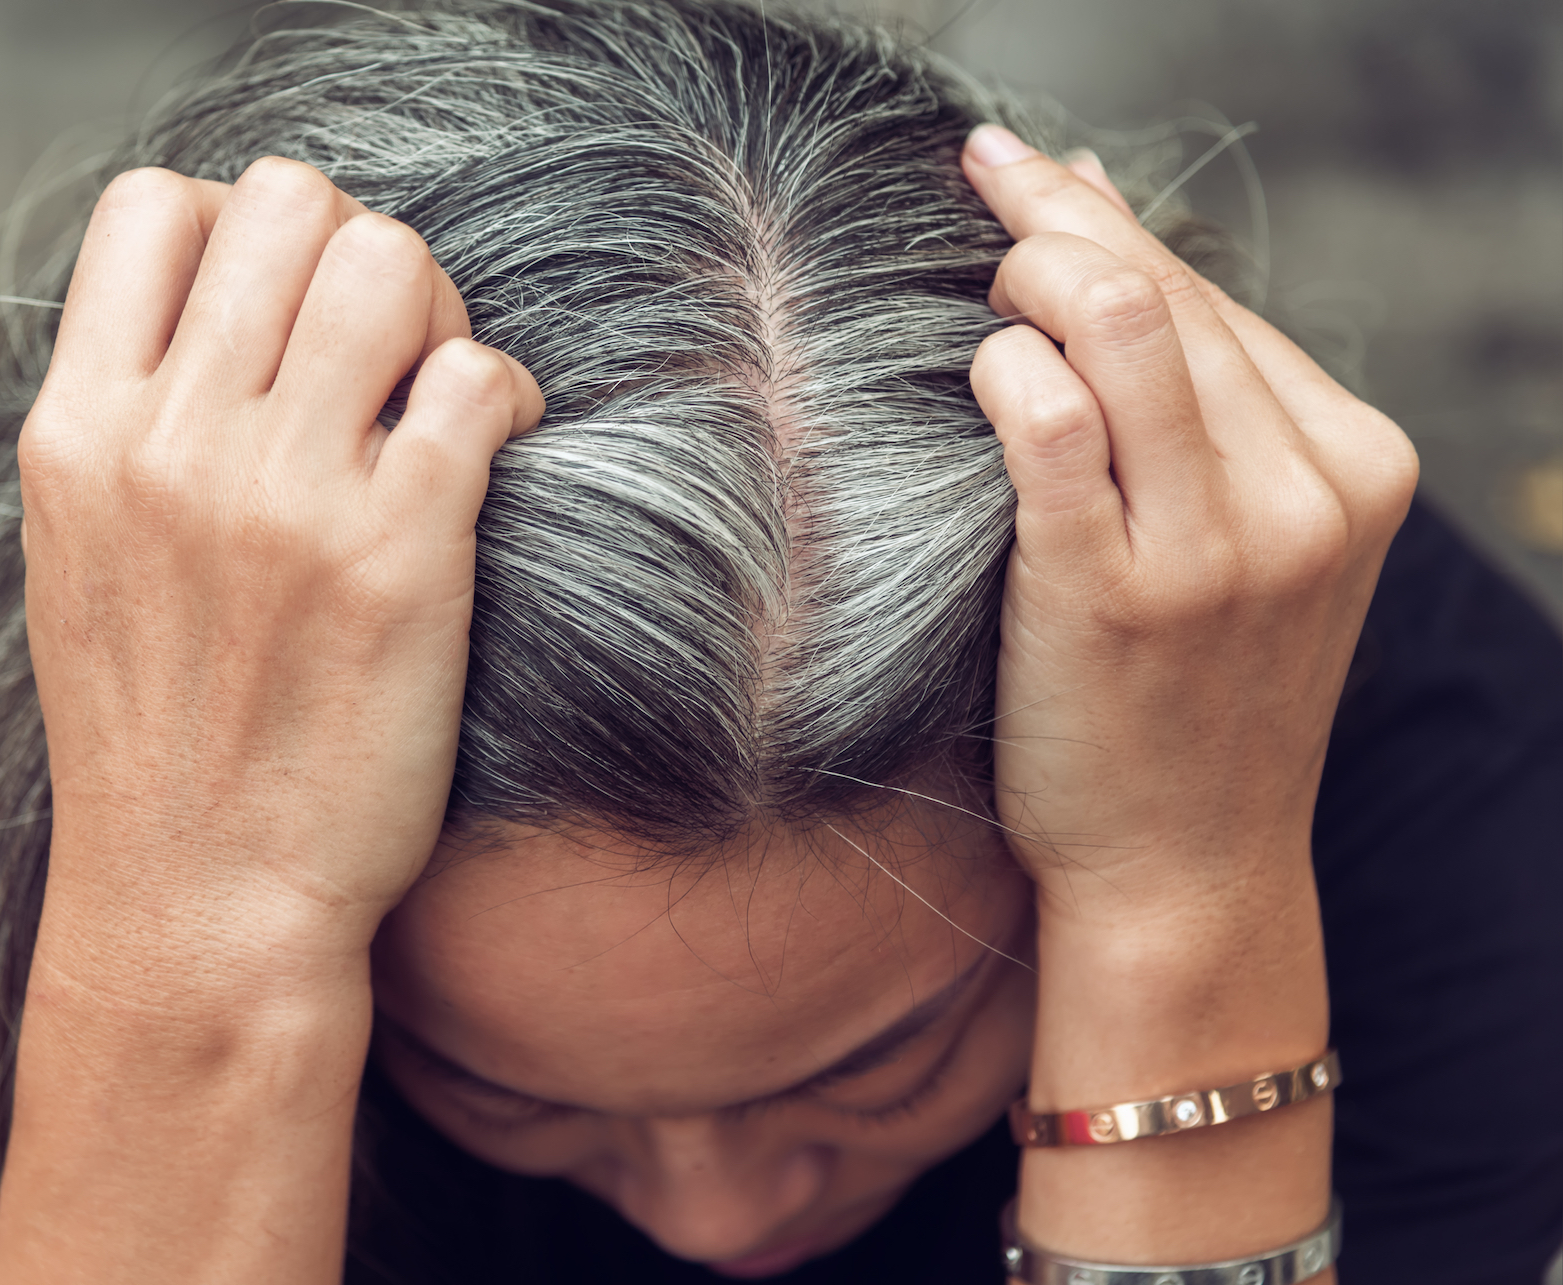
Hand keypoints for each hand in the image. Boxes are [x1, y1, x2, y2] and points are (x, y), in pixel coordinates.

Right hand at [18, 158, 542, 997]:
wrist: (201, 905)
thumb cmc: (156, 738)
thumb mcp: (85, 559)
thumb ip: (132, 426)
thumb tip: (230, 317)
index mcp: (76, 434)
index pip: (154, 206)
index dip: (240, 229)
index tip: (281, 316)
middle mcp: (172, 444)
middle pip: (290, 202)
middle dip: (355, 252)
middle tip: (382, 352)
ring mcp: (285, 497)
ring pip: (392, 262)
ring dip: (436, 309)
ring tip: (437, 395)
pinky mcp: (400, 555)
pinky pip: (476, 379)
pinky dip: (503, 392)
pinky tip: (491, 450)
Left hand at [962, 125, 1412, 1271]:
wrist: (1186, 871)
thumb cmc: (1188, 696)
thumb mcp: (1232, 533)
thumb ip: (1186, 388)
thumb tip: (1097, 214)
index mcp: (1352, 464)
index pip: (1213, 295)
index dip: (1105, 219)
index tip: (1026, 173)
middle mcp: (1303, 494)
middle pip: (1164, 293)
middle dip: (1054, 218)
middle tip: (978, 187)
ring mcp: (1217, 548)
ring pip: (1120, 325)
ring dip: (1027, 272)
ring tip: (973, 277)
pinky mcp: (1114, 596)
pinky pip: (1051, 425)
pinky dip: (1003, 370)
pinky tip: (975, 366)